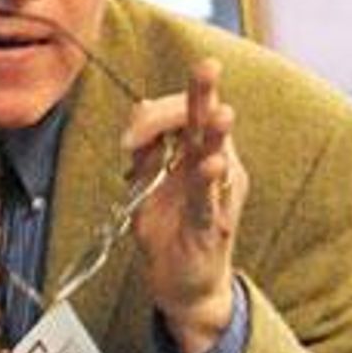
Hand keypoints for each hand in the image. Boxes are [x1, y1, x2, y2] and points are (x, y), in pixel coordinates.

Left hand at [121, 58, 248, 352]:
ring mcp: (217, 196)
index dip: (157, 114)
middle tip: (207, 67)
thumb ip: (145, 149)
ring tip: (221, 112)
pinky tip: (212, 165)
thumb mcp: (146, 184)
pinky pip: (210, 201)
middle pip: (208, 124)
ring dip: (216, 134)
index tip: (131, 138)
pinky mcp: (212, 227)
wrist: (183, 285)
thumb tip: (141, 105)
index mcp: (196, 153)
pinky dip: (208, 182)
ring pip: (217, 157)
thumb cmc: (170, 230)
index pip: (184, 115)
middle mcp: (215, 168)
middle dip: (205, 94)